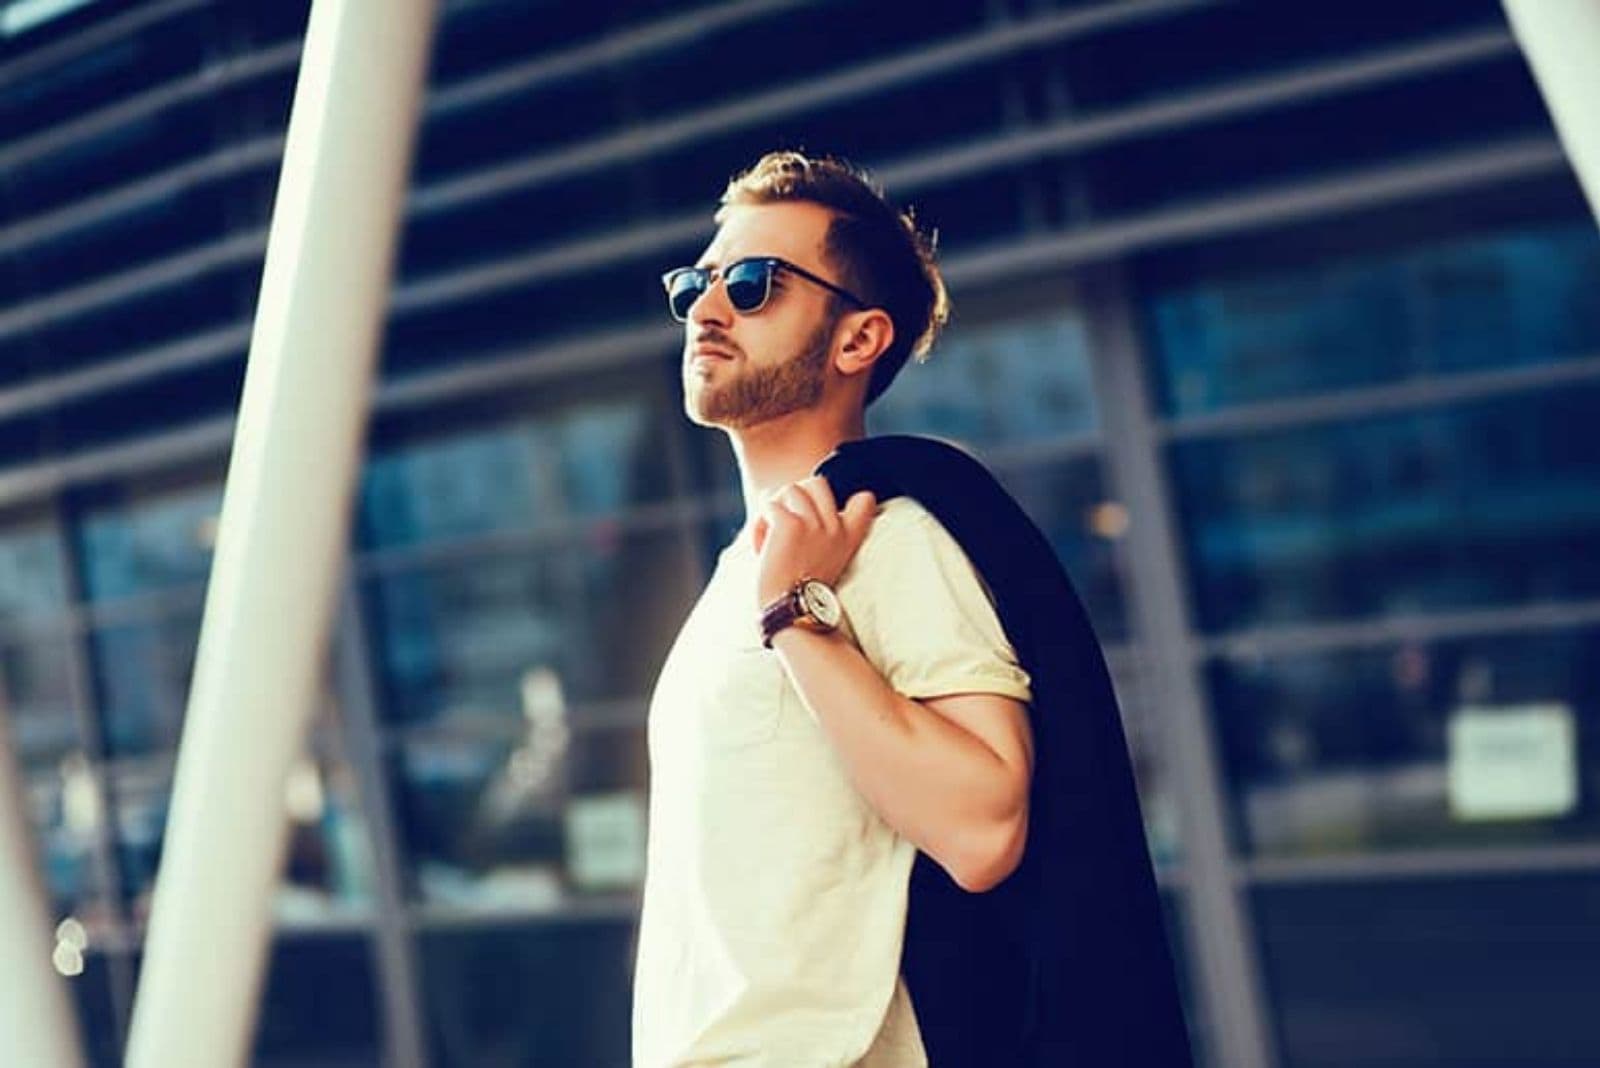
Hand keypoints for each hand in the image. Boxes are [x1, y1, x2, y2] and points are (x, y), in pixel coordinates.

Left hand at [752, 475, 875, 607]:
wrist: (788, 612)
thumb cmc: (797, 589)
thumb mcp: (824, 559)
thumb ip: (822, 531)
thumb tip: (799, 495)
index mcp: (847, 537)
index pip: (864, 501)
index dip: (842, 499)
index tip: (824, 519)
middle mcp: (834, 527)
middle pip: (816, 482)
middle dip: (796, 498)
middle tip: (786, 528)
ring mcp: (814, 524)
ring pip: (790, 489)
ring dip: (774, 510)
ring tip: (772, 540)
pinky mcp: (790, 525)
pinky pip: (768, 505)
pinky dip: (759, 525)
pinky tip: (761, 548)